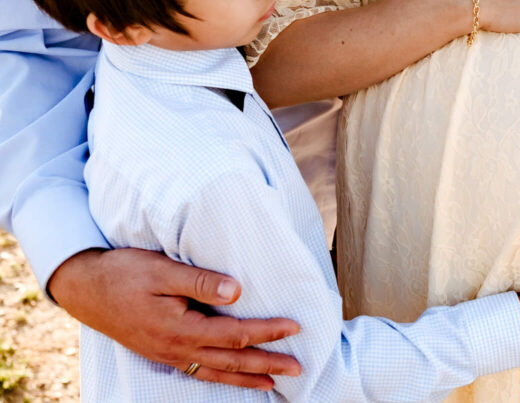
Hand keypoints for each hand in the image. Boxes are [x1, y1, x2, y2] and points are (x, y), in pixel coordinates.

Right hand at [49, 248, 301, 389]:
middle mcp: (176, 348)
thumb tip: (237, 291)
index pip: (235, 334)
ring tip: (274, 383)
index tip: (294, 327)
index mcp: (180, 329)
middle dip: (266, 364)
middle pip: (230, 360)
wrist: (86, 288)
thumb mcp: (163, 270)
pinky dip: (221, 377)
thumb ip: (201, 281)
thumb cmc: (125, 273)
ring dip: (247, 377)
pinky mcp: (162, 353)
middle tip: (299, 369)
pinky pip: (198, 371)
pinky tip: (233, 377)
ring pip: (215, 372)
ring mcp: (168, 355)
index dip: (267, 332)